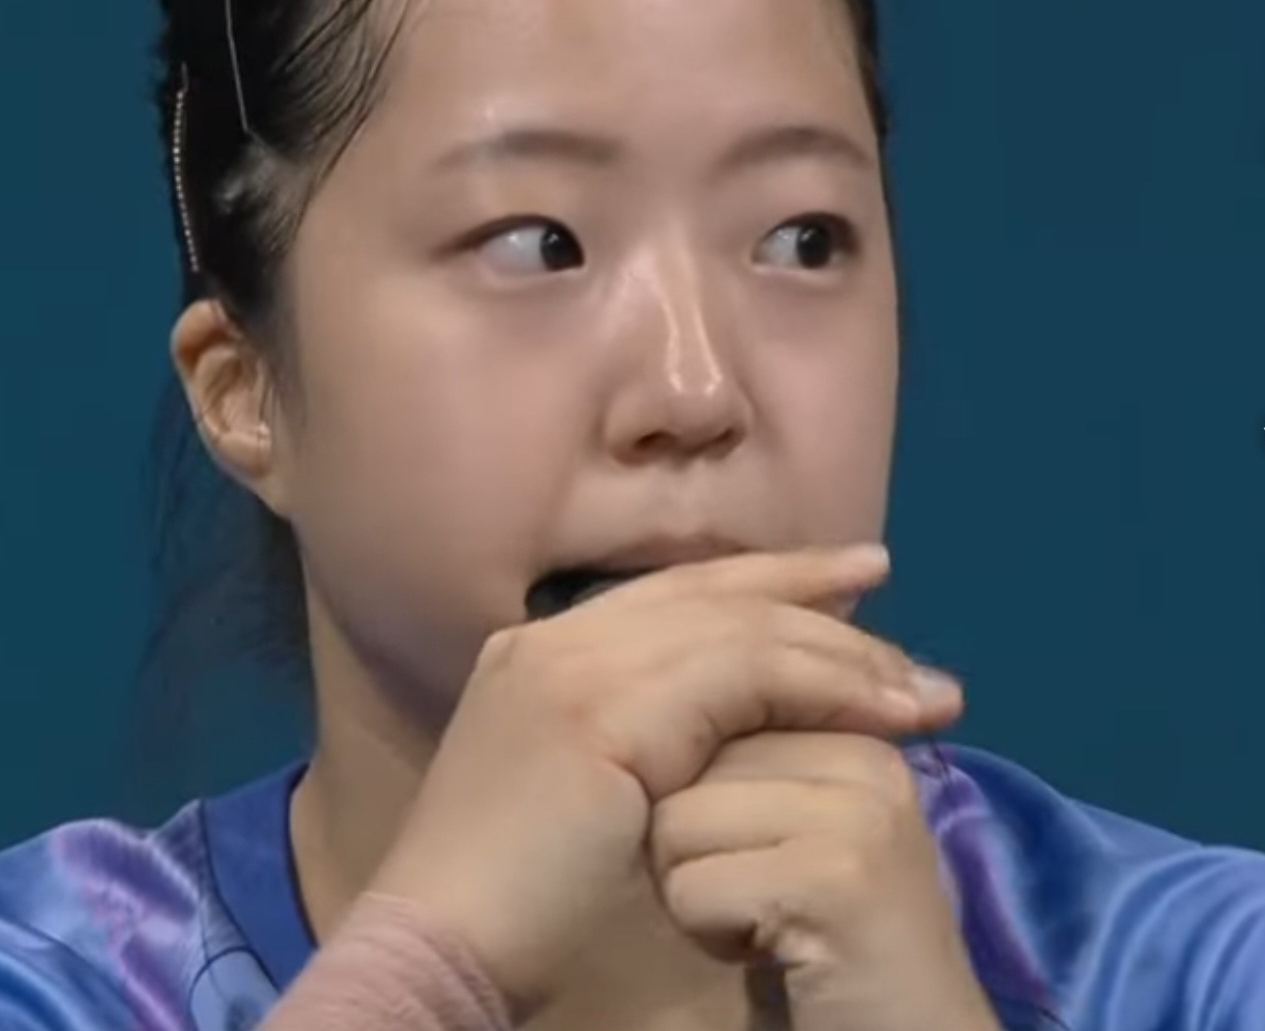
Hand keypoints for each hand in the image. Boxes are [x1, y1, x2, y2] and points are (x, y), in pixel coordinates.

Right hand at [367, 545, 962, 1020]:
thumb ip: (640, 739)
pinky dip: (821, 684)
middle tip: (885, 575)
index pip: (672, 592)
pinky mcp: (603, 709)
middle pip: (708, 591)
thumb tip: (725, 725)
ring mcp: (573, 664)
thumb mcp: (587, 793)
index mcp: (543, 650)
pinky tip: (878, 709)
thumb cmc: (511, 899)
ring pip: (737, 628)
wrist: (437, 947)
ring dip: (839, 648)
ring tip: (917, 682)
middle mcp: (555, 638)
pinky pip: (741, 677)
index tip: (836, 579)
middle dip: (808, 585)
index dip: (758, 578)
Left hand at [649, 729, 1000, 1030]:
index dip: (697, 798)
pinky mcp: (837, 877)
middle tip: (765, 902)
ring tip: (769, 926)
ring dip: (698, 891)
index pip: (714, 710)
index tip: (759, 859)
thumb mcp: (790, 829)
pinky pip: (694, 887)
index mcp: (859, 733)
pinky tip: (771, 957)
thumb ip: (748, 759)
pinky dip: (711, 935)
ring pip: (676, 821)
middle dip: (694, 842)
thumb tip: (664, 691)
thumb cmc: (836, 948)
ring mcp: (858, 812)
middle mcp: (866, 755)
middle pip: (686, 763)